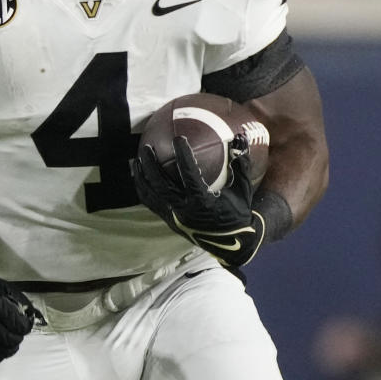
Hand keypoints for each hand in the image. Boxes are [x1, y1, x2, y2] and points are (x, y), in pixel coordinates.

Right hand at [0, 260, 41, 364]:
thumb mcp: (2, 287)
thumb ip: (19, 301)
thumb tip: (31, 317)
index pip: (18, 325)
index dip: (26, 326)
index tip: (25, 324)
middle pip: (11, 340)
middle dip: (18, 337)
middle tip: (18, 332)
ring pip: (0, 352)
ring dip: (10, 348)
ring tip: (11, 342)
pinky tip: (0, 348)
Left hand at [133, 133, 264, 266]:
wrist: (232, 243)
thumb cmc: (238, 213)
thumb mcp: (243, 189)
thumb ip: (241, 163)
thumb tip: (240, 137)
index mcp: (203, 202)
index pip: (189, 174)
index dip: (183, 155)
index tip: (179, 138)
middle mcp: (185, 211)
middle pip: (161, 185)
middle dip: (151, 165)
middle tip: (146, 147)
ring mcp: (175, 217)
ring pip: (151, 195)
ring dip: (142, 177)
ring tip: (137, 161)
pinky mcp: (170, 221)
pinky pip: (151, 204)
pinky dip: (144, 190)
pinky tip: (141, 178)